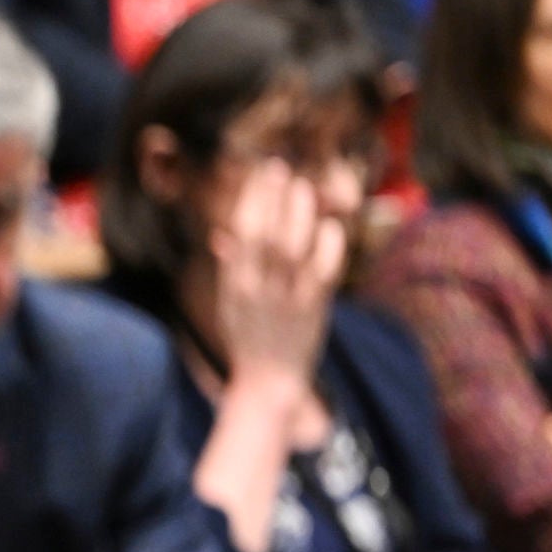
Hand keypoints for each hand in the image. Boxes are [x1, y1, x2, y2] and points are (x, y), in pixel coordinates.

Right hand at [212, 160, 340, 398]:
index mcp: (234, 284)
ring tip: (306, 189)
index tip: (261, 172)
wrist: (267, 383)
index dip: (250, 198)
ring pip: (291, 247)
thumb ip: (231, 268)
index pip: (239, 233)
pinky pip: (321, 271)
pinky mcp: (311, 311)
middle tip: (282, 168)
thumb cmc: (249, 339)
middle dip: (271, 196)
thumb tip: (221, 236)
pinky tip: (331, 228)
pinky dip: (327, 246)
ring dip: (298, 213)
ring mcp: (284, 299)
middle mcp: (255, 289)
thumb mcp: (232, 303)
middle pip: (262, 234)